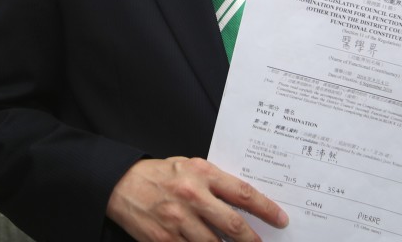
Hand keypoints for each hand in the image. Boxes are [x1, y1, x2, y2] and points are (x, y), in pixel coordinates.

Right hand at [106, 156, 288, 241]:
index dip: (266, 209)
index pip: (242, 193)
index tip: (280, 219)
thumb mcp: (189, 166)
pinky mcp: (164, 239)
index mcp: (202, 173)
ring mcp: (178, 220)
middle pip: (233, 224)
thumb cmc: (160, 174)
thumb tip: (243, 201)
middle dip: (253, 240)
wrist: (121, 184)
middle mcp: (192, 196)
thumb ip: (214, 182)